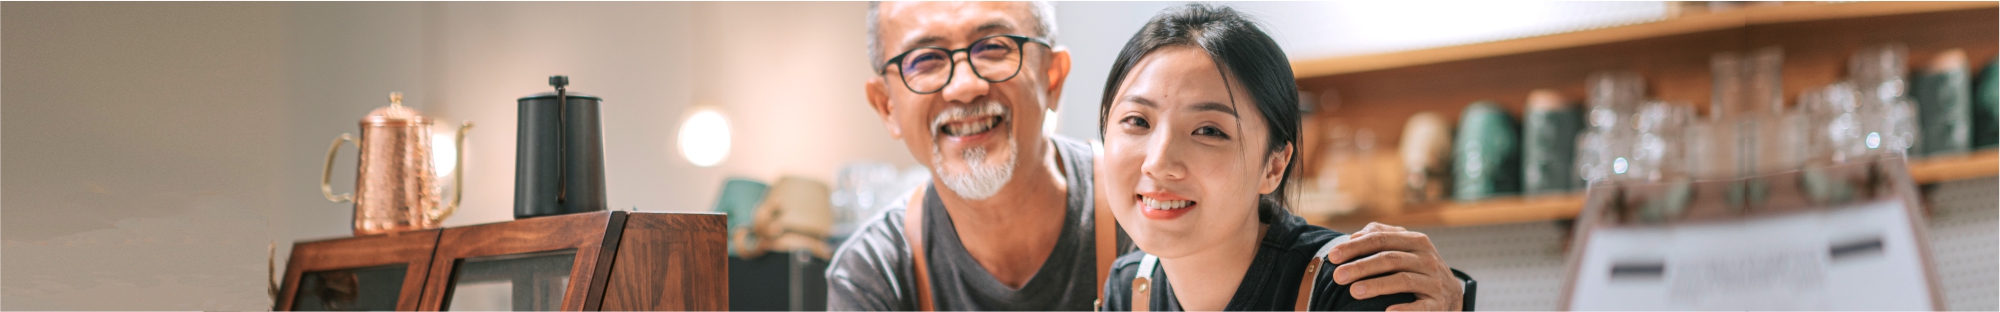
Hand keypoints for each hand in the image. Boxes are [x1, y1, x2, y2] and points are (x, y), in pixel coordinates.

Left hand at [1327, 222, 1462, 310]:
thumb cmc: (1417, 269)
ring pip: (1403, 280)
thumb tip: (1354, 236)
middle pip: (1389, 258)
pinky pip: (1421, 307)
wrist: (1449, 295)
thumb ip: (1381, 237)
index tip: (1332, 256)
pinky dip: (1404, 310)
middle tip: (1338, 276)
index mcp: (1415, 241)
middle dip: (1361, 267)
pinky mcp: (1438, 303)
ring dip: (1377, 285)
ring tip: (1354, 292)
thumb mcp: (1404, 249)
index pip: (1381, 239)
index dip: (1355, 247)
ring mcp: (1434, 281)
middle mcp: (1426, 258)